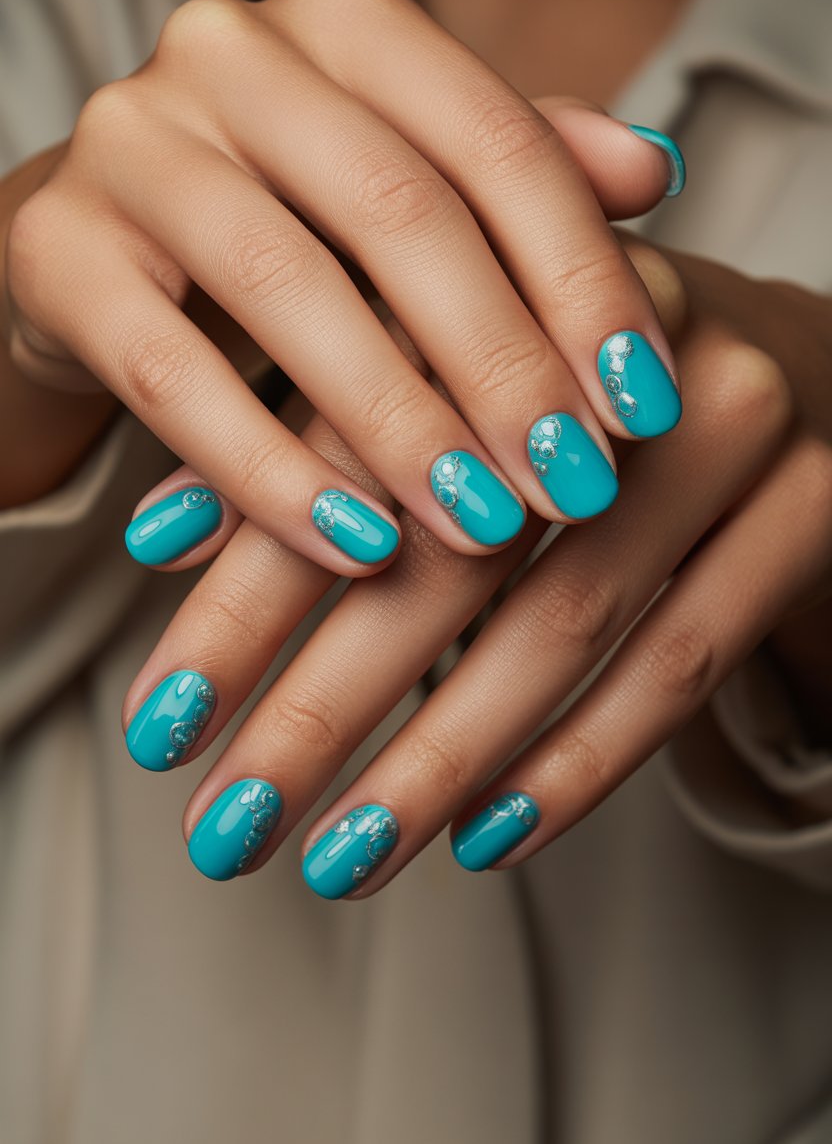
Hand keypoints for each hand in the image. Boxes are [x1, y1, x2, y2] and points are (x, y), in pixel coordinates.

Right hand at [6, 0, 680, 572]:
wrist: (112, 252)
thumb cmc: (296, 225)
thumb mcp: (413, 197)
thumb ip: (520, 177)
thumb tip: (656, 170)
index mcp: (346, 22)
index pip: (499, 145)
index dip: (584, 283)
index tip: (644, 409)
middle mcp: (231, 52)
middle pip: (402, 216)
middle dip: (503, 368)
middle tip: (575, 485)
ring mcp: (131, 143)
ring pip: (290, 294)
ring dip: (401, 430)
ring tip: (482, 528)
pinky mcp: (56, 251)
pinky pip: (175, 377)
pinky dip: (273, 475)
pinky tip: (358, 546)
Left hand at [122, 238, 831, 887]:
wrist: (796, 357)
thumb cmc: (569, 380)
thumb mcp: (446, 377)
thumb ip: (317, 432)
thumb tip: (156, 535)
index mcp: (503, 284)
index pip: (352, 454)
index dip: (247, 590)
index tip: (159, 720)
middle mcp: (624, 349)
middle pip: (454, 551)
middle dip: (325, 705)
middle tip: (227, 823)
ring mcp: (740, 425)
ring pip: (566, 622)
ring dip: (441, 759)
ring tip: (340, 859)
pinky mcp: (815, 509)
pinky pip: (688, 659)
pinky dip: (583, 760)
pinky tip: (489, 837)